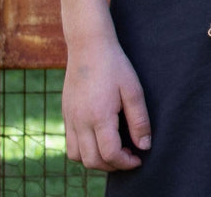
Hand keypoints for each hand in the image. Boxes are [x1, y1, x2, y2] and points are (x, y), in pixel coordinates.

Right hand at [63, 33, 151, 171]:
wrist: (88, 45)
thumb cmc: (114, 64)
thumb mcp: (133, 89)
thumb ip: (139, 120)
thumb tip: (144, 146)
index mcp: (99, 116)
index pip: (110, 154)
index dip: (126, 162)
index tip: (138, 158)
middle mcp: (81, 121)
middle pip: (93, 161)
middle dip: (112, 165)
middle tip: (127, 155)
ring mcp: (70, 118)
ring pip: (77, 156)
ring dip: (95, 160)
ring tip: (112, 149)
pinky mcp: (66, 113)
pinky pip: (70, 144)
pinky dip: (83, 150)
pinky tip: (98, 138)